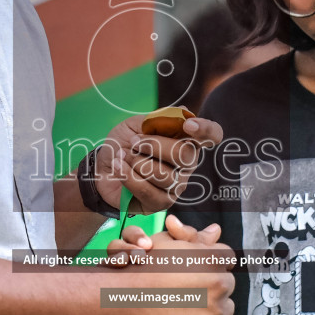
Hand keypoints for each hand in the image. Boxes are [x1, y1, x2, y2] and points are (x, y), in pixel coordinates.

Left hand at [90, 114, 222, 214]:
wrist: (102, 168)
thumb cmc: (124, 145)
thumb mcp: (136, 124)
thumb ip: (158, 119)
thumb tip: (184, 111)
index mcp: (186, 141)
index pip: (212, 135)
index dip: (206, 130)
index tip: (187, 125)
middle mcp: (187, 164)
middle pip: (184, 154)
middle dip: (153, 145)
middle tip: (133, 142)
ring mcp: (176, 185)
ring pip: (163, 174)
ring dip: (136, 162)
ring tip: (123, 157)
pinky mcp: (161, 203)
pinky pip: (148, 190)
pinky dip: (128, 176)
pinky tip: (119, 168)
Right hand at [112, 217, 236, 314]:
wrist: (123, 302)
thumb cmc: (141, 270)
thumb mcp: (166, 244)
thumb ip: (194, 236)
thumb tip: (216, 230)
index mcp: (212, 258)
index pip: (227, 259)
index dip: (212, 266)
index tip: (198, 273)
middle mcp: (218, 282)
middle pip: (227, 283)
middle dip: (212, 287)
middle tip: (188, 292)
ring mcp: (216, 309)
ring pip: (227, 307)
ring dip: (213, 308)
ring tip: (187, 309)